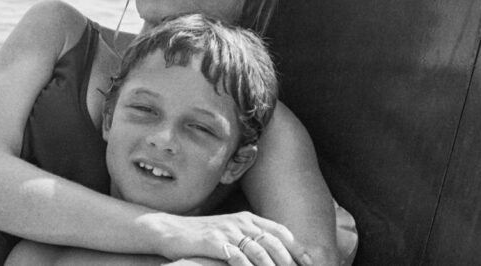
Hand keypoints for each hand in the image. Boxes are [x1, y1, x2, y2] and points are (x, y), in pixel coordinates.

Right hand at [152, 211, 312, 265]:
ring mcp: (227, 231)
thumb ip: (249, 237)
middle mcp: (240, 222)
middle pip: (273, 242)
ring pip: (259, 250)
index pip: (280, 231)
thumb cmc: (202, 235)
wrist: (170, 230)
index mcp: (247, 218)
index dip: (297, 248)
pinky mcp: (213, 242)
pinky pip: (237, 257)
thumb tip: (272, 253)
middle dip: (289, 261)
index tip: (309, 264)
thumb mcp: (229, 231)